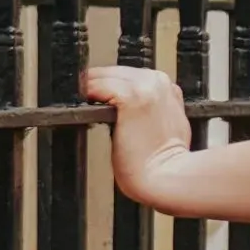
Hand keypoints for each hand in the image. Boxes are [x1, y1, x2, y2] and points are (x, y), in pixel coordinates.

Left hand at [80, 61, 193, 208]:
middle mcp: (159, 82)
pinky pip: (98, 85)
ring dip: (91, 87)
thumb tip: (128, 111)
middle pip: (117, 72)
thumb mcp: (168, 128)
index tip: (97, 97)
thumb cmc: (165, 163)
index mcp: (168, 88)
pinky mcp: (131, 97)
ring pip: (106, 75)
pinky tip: (81, 104)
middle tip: (86, 100)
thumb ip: (153, 111)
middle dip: (100, 84)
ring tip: (81, 101)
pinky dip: (87, 93)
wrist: (167, 177)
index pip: (130, 76)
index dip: (111, 85)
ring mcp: (146, 87)